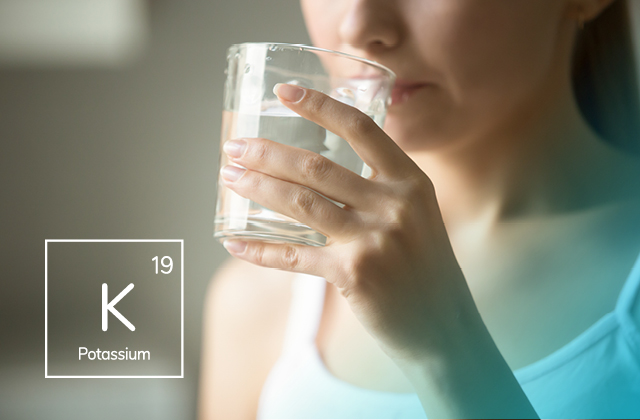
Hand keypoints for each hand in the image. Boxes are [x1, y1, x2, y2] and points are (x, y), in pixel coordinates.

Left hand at [220, 83, 478, 361]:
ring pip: (301, 203)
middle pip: (317, 167)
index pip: (360, 128)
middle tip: (235, 147)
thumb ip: (380, 187)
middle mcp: (394, 204)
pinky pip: (295, 256)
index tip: (284, 92)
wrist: (445, 325)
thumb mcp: (417, 213)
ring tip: (230, 178)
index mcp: (410, 181)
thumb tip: (322, 168)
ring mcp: (374, 240)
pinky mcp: (353, 274)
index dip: (319, 106)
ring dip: (258, 187)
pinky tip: (234, 242)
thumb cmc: (424, 265)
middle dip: (268, 153)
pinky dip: (260, 249)